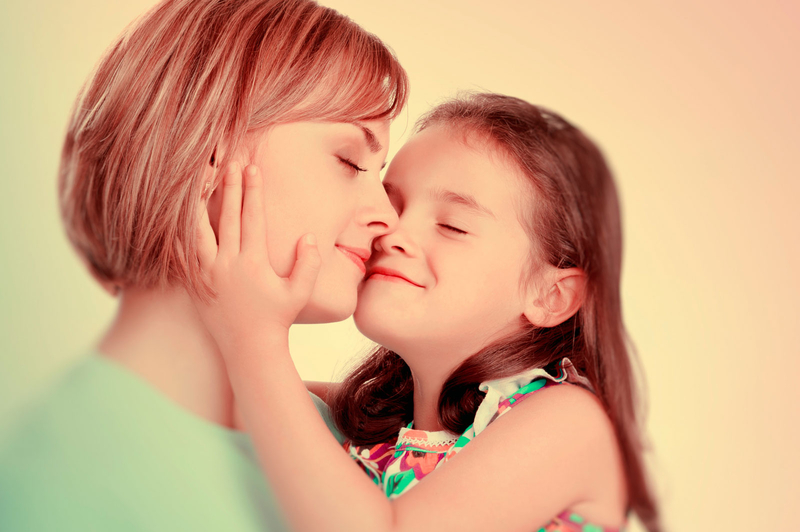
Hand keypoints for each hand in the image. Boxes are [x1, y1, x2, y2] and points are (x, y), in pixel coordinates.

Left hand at [194, 162, 320, 355]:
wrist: (249, 348)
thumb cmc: (277, 320)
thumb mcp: (299, 293)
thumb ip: (307, 263)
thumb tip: (308, 236)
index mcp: (252, 263)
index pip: (252, 217)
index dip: (253, 191)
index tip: (252, 168)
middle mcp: (227, 264)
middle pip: (227, 216)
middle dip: (229, 187)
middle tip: (229, 163)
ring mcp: (208, 273)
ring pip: (200, 230)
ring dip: (201, 204)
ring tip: (197, 182)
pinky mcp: (196, 283)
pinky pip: (187, 251)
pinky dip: (185, 231)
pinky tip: (183, 216)